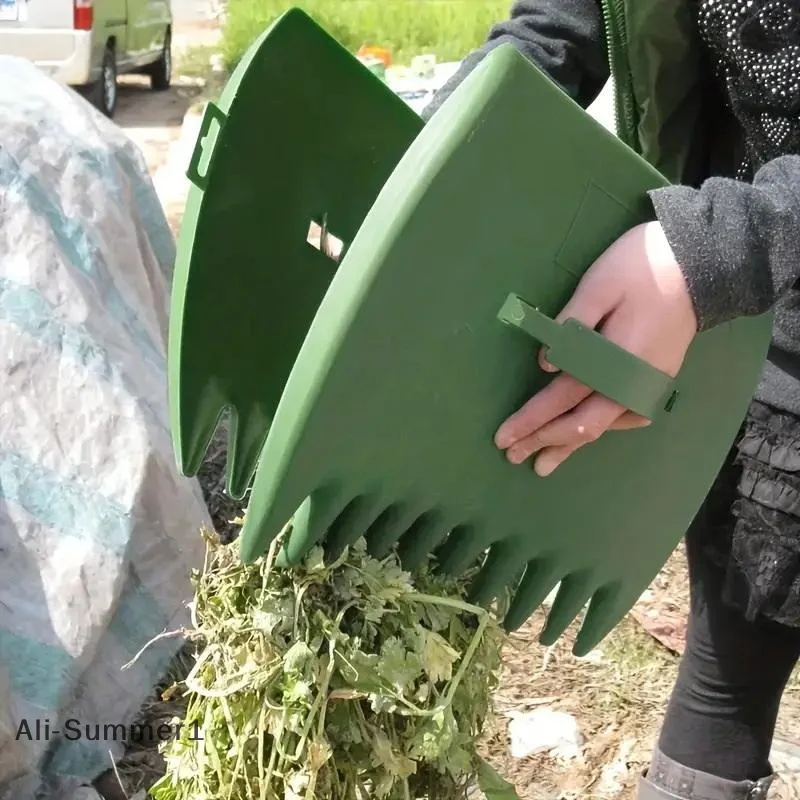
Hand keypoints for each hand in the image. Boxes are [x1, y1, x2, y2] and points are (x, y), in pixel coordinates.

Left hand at [495, 220, 698, 475]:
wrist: (701, 264)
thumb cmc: (641, 267)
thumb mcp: (598, 286)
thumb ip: (571, 325)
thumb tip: (545, 364)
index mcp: (614, 360)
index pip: (562, 398)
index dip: (531, 420)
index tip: (503, 438)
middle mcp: (632, 383)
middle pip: (582, 425)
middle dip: (545, 441)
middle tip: (513, 456)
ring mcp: (648, 385)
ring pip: (604, 426)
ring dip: (571, 444)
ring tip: (545, 462)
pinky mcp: (657, 379)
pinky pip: (625, 416)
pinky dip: (601, 428)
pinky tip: (589, 434)